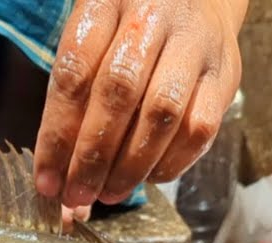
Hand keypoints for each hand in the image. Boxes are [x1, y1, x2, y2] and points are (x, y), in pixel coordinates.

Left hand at [33, 0, 245, 208]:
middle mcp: (151, 18)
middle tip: (77, 194)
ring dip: (131, 165)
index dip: (57, 134)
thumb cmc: (128, 25)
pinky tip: (147, 177)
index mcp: (105, 4)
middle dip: (93, 156)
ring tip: (108, 193)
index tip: (46, 179)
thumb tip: (56, 169)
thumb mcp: (92, 36)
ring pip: (162, 114)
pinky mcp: (225, 74)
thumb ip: (73, 91)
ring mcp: (194, 44)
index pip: (74, 74)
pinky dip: (170, 162)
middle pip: (118, 94)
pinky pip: (199, 127)